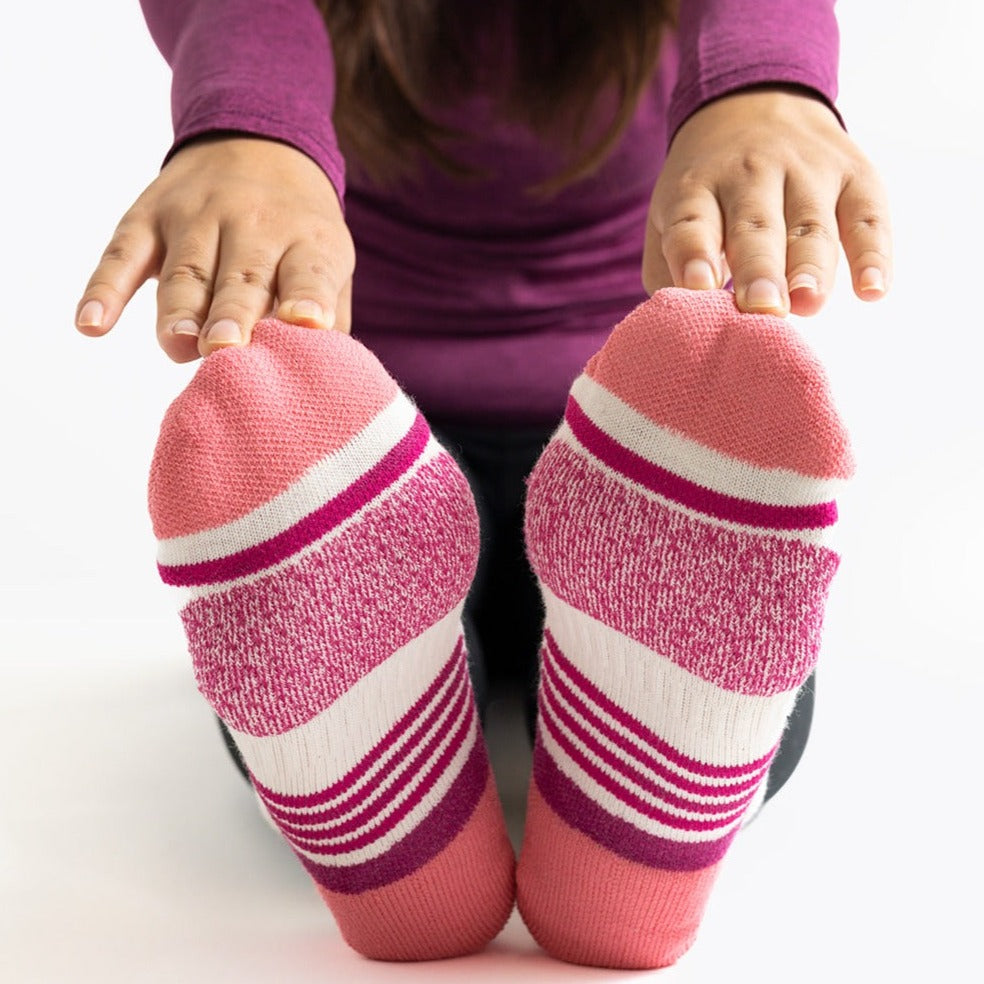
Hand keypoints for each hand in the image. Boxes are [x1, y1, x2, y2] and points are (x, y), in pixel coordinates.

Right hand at [75, 136, 354, 360]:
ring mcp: (195, 217)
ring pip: (185, 272)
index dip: (307, 298)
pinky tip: (91, 325)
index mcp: (305, 240)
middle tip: (225, 346)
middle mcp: (252, 223)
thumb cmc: (298, 231)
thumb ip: (329, 311)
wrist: (257, 143)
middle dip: (231, 313)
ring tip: (177, 345)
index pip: (308, 272)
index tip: (307, 323)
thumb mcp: (329, 258)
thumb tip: (320, 368)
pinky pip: (122, 256)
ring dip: (179, 311)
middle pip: (240, 276)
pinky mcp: (148, 218)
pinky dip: (104, 290)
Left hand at [642, 87, 891, 316]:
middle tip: (763, 307)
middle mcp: (750, 173)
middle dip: (760, 269)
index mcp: (696, 189)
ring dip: (811, 265)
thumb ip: (669, 269)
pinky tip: (872, 289)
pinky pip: (867, 215)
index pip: (693, 222)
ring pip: (811, 223)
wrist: (754, 102)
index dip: (695, 254)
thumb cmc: (706, 190)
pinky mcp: (854, 174)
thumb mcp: (670, 216)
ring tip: (808, 302)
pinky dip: (873, 253)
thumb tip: (681, 325)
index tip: (698, 286)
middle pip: (756, 226)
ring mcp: (806, 170)